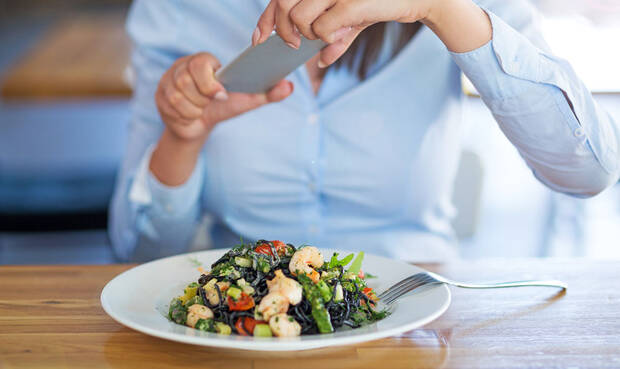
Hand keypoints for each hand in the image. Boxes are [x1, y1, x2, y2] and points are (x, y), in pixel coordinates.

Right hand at [151, 52, 293, 185]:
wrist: (198, 128)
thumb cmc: (222, 108)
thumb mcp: (244, 101)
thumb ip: (265, 93)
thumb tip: (288, 87)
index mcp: (203, 62)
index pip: (201, 62)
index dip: (209, 79)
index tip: (221, 94)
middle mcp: (182, 67)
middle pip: (186, 80)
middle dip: (202, 98)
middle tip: (211, 104)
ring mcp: (167, 81)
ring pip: (177, 95)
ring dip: (194, 109)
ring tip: (201, 110)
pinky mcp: (159, 96)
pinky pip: (170, 106)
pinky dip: (185, 115)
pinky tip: (190, 115)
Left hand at [252, 0, 491, 65]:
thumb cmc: (384, 3)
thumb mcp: (354, 18)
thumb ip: (336, 36)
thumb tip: (321, 60)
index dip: (265, 18)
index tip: (258, 38)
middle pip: (284, 6)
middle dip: (282, 32)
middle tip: (292, 45)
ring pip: (299, 20)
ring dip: (308, 35)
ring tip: (325, 36)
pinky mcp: (350, 2)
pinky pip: (323, 30)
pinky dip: (329, 39)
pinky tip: (341, 36)